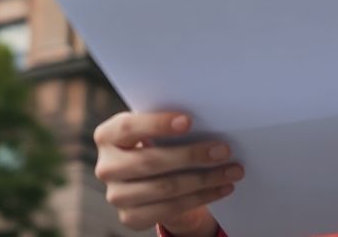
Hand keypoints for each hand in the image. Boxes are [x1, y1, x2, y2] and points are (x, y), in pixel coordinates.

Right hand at [92, 111, 241, 234]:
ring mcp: (116, 195)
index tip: (189, 121)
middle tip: (223, 150)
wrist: (149, 181)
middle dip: (192, 155)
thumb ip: (168, 125)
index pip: (129, 127)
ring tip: (232, 171)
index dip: (157, 124)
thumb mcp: (153, 131)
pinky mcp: (130, 218)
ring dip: (204, 179)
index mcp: (106, 136)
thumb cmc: (156, 144)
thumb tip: (207, 120)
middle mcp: (105, 167)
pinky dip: (201, 197)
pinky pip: (171, 209)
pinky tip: (221, 188)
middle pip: (151, 160)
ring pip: (165, 188)